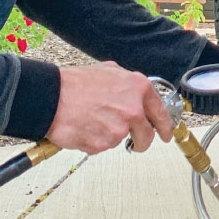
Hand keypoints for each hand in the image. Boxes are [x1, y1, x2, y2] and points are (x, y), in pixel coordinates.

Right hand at [47, 62, 174, 153]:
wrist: (52, 97)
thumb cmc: (75, 83)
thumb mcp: (109, 71)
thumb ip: (128, 84)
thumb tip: (136, 93)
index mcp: (138, 88)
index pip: (161, 113)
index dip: (166, 127)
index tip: (166, 134)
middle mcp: (133, 110)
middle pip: (146, 136)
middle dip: (141, 141)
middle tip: (135, 142)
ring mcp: (119, 129)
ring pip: (121, 140)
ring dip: (110, 135)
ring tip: (92, 120)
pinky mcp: (103, 144)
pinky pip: (103, 147)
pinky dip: (95, 141)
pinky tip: (85, 127)